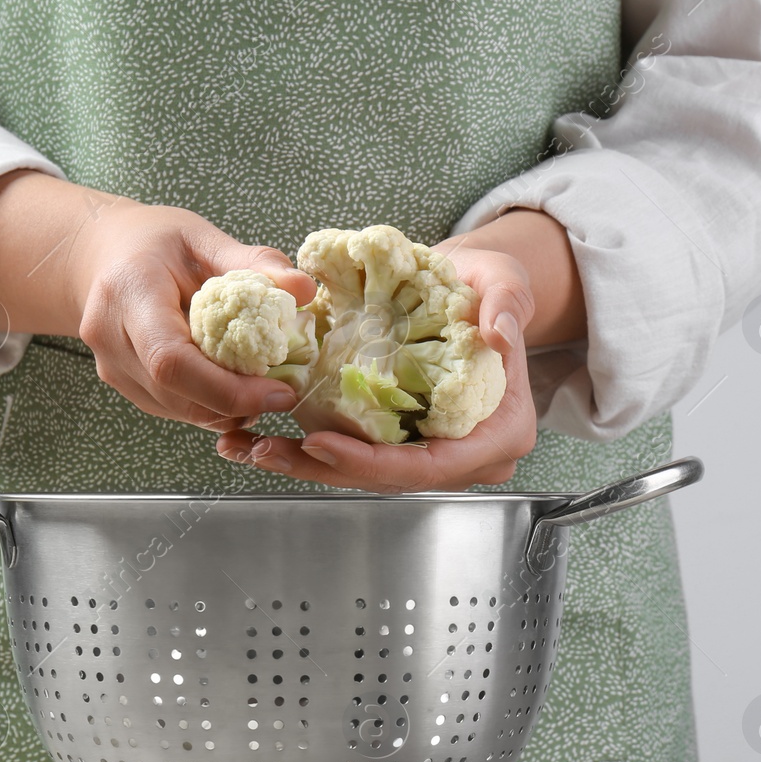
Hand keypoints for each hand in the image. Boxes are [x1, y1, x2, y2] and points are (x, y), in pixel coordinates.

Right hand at [0, 170, 319, 432]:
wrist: (100, 255)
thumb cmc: (154, 242)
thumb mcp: (202, 237)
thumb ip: (252, 262)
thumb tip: (304, 289)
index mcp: (129, 292)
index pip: (171, 359)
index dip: (228, 388)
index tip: (279, 391)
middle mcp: (111, 336)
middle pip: (177, 393)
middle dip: (238, 403)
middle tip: (284, 393)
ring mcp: (112, 366)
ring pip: (178, 409)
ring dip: (228, 409)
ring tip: (264, 387)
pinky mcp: (124, 383)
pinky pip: (174, 408)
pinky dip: (211, 406)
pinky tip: (235, 386)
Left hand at [215, 239, 539, 490]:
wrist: (475, 290)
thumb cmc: (491, 287)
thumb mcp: (506, 282)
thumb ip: (508, 305)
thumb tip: (499, 335)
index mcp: (500, 433)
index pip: (432, 466)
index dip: (373, 462)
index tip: (319, 443)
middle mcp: (468, 456)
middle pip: (392, 479)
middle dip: (324, 469)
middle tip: (264, 450)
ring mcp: (436, 453)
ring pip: (369, 473)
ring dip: (308, 465)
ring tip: (252, 447)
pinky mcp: (407, 441)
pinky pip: (361, 453)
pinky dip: (315, 448)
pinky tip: (268, 438)